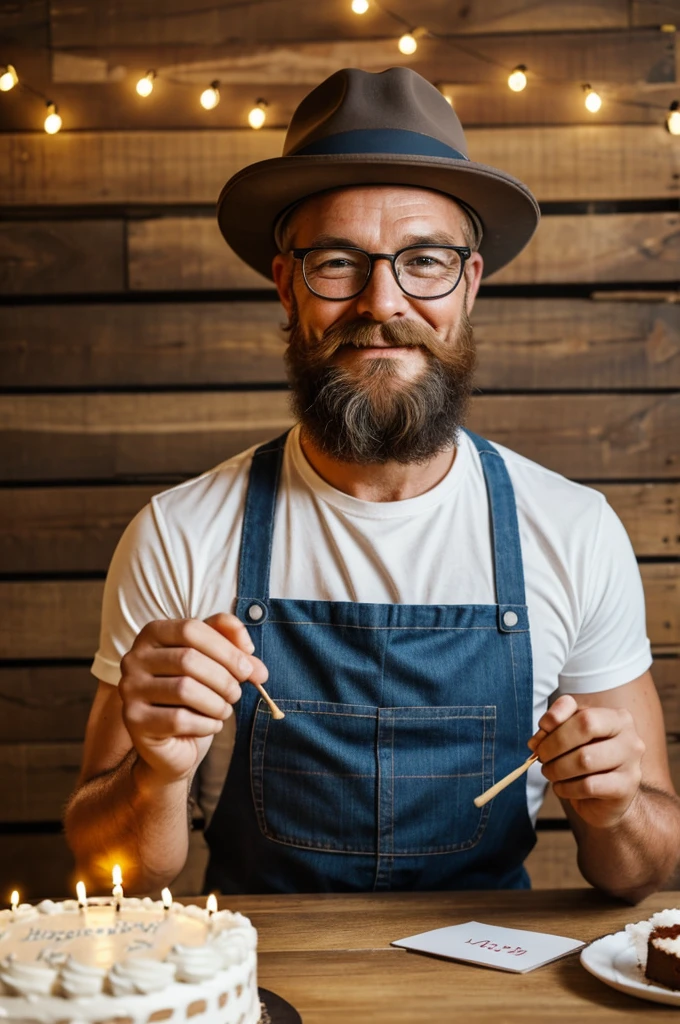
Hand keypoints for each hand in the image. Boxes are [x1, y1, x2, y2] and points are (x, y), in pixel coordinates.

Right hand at [119, 613, 267, 783]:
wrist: (175, 742)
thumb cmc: (196, 695)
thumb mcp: (215, 661)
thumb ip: (232, 643)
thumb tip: (248, 648)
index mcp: (153, 633)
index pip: (191, 629)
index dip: (226, 648)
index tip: (248, 668)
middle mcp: (134, 658)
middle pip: (187, 659)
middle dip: (224, 679)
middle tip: (237, 693)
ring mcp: (130, 689)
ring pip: (184, 689)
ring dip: (216, 703)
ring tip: (224, 710)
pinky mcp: (134, 720)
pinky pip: (179, 720)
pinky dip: (206, 724)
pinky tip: (211, 725)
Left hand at [528, 694, 645, 827]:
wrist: (608, 798)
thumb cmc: (588, 760)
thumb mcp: (572, 735)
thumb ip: (557, 724)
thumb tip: (542, 731)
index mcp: (617, 718)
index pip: (584, 712)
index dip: (556, 720)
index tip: (540, 733)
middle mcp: (629, 738)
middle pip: (585, 729)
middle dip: (554, 744)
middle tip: (541, 756)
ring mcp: (631, 764)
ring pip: (584, 760)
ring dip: (557, 768)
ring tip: (550, 772)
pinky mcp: (625, 789)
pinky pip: (588, 786)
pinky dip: (566, 788)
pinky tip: (562, 787)